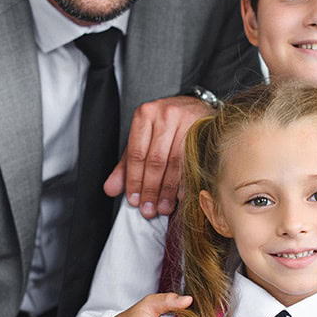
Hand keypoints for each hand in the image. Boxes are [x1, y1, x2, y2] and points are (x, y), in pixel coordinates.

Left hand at [103, 96, 211, 217]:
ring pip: (175, 163)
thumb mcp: (142, 141)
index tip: (134, 200)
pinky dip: (186, 182)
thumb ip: (126, 165)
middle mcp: (166, 115)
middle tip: (149, 209)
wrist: (195, 107)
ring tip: (163, 208)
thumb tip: (111, 189)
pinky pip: (194, 162)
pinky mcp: (205, 129)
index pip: (136, 153)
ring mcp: (187, 120)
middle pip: (156, 160)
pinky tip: (181, 197)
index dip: (134, 180)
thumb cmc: (166, 125)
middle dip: (151, 189)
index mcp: (145, 115)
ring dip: (168, 190)